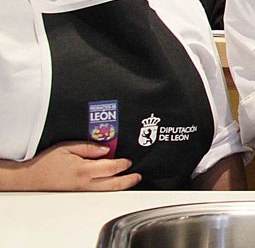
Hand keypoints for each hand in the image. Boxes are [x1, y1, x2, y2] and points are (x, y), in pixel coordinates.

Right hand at [0, 141, 139, 191]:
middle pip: (114, 184)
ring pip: (107, 191)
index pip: (111, 167)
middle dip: (128, 180)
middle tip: (137, 176)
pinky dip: (109, 189)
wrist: (30, 178)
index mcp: (84, 170)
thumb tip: (106, 149)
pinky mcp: (78, 195)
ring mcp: (82, 191)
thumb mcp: (67, 147)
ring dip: (121, 186)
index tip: (128, 161)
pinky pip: (98, 193)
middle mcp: (85, 183)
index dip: (122, 164)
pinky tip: (113, 184)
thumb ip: (88, 147)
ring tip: (131, 181)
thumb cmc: (47, 162)